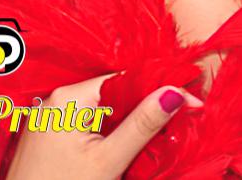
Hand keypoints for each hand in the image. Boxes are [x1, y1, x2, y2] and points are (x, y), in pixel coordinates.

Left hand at [4, 76, 200, 179]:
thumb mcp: (107, 161)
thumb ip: (140, 126)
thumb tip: (174, 93)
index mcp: (69, 97)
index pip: (125, 81)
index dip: (160, 91)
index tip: (192, 104)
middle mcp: (56, 98)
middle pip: (114, 94)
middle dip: (146, 107)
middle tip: (182, 120)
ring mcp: (50, 115)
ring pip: (102, 109)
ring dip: (129, 122)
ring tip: (159, 135)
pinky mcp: (49, 133)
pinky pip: (87, 121)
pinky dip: (109, 131)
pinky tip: (124, 146)